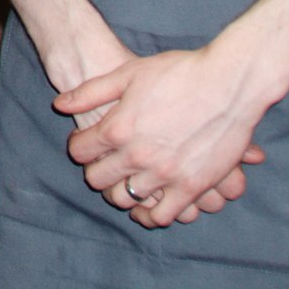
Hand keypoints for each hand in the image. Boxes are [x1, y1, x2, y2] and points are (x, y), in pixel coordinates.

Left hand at [59, 46, 268, 226]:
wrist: (229, 82)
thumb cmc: (178, 72)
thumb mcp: (128, 73)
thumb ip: (90, 92)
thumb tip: (60, 105)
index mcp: (118, 129)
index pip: (81, 151)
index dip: (80, 147)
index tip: (87, 144)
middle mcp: (137, 156)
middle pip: (98, 179)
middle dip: (96, 171)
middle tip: (104, 164)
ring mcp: (165, 175)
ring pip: (126, 200)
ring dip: (120, 192)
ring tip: (125, 183)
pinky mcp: (192, 187)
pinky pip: (164, 216)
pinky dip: (151, 215)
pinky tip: (148, 207)